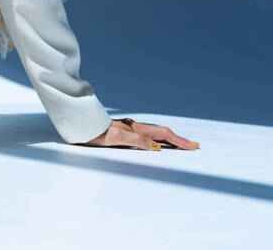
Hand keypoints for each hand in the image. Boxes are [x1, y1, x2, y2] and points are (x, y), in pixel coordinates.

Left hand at [76, 117, 199, 150]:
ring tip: (180, 146)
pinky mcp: (122, 133)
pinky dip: (156, 140)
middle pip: (162, 133)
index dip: (179, 141)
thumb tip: (157, 147)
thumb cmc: (95, 132)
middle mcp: (134, 128)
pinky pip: (145, 136)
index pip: (163, 134)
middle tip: (193, 146)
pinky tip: (155, 144)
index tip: (193, 146)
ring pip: (154, 133)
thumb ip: (136, 141)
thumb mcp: (116, 138)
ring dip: (169, 140)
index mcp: (136, 129)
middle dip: (178, 140)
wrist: (79, 125)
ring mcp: (129, 129)